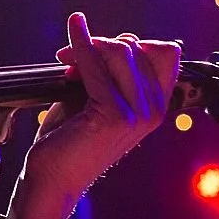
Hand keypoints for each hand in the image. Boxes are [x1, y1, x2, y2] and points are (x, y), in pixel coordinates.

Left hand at [9, 12, 180, 218]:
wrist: (52, 179)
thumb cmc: (71, 139)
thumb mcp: (97, 98)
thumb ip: (109, 71)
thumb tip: (104, 38)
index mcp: (158, 106)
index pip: (165, 52)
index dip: (132, 43)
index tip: (97, 51)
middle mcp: (155, 110)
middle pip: (137, 46)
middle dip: (100, 43)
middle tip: (69, 59)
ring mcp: (138, 113)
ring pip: (120, 50)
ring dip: (88, 47)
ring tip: (65, 62)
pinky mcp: (113, 115)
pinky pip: (95, 65)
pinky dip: (79, 47)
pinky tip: (65, 48)